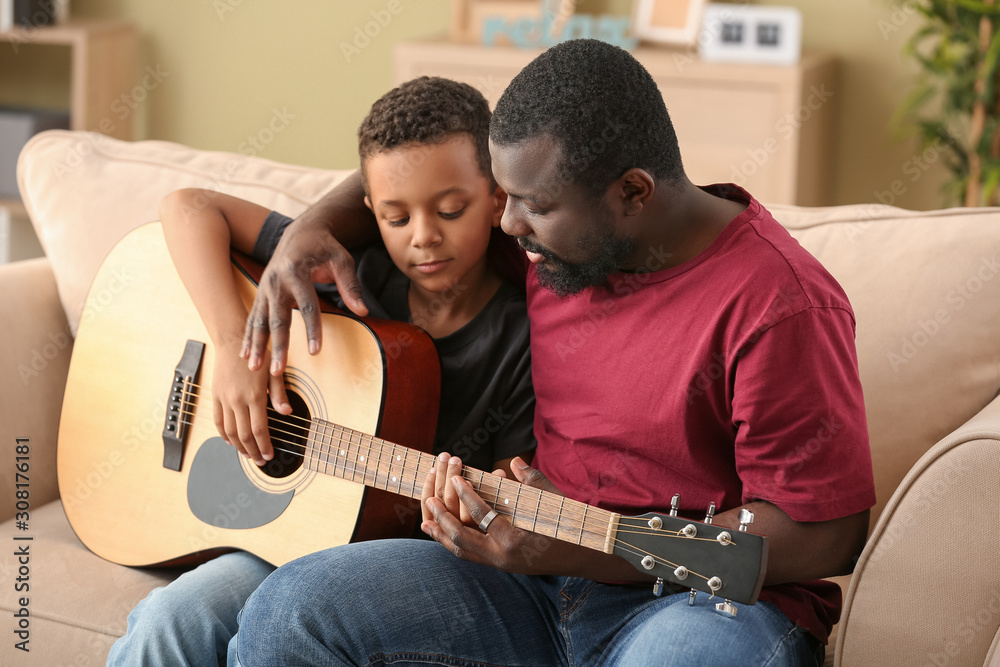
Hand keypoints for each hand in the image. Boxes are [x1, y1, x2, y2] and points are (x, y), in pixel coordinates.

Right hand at [212, 343, 291, 464]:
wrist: (233, 341)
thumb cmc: (257, 355)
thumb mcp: (274, 372)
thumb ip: (279, 394)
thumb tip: (287, 412)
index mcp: (255, 396)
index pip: (259, 429)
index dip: (264, 446)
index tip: (269, 455)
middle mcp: (238, 400)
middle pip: (244, 435)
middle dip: (253, 451)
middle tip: (260, 461)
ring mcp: (225, 399)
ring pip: (230, 432)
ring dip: (239, 447)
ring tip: (247, 455)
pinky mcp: (216, 396)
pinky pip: (218, 421)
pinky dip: (224, 434)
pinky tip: (231, 441)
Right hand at [242, 215, 368, 376]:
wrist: (300, 233)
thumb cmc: (324, 247)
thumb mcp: (342, 260)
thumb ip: (350, 285)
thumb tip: (363, 311)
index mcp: (296, 271)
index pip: (307, 305)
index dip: (312, 329)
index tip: (316, 352)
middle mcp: (276, 281)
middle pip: (278, 318)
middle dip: (278, 345)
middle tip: (278, 370)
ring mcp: (265, 288)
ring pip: (259, 321)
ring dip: (257, 346)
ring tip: (254, 369)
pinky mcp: (261, 294)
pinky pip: (253, 318)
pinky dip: (248, 337)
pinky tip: (245, 355)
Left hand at [420, 456, 570, 574]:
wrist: (581, 555)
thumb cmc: (568, 523)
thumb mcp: (552, 499)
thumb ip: (531, 479)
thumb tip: (513, 461)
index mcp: (515, 540)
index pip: (482, 516)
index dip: (466, 495)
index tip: (455, 478)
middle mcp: (502, 557)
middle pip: (462, 538)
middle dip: (443, 517)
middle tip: (430, 499)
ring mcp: (499, 564)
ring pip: (461, 551)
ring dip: (442, 533)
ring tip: (426, 518)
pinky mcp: (499, 565)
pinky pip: (469, 554)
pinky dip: (453, 542)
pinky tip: (442, 531)